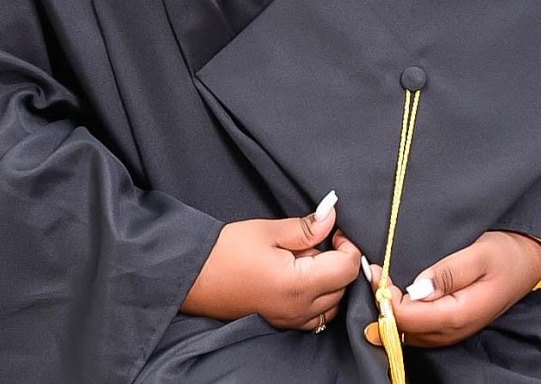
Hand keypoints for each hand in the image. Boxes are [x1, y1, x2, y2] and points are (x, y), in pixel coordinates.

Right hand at [181, 203, 361, 330]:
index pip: (347, 267)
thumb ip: (306, 228)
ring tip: (305, 260)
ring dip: (329, 281)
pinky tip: (300, 278)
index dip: (348, 245)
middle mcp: (298, 308)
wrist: (192, 277)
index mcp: (299, 284)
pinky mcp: (280, 323)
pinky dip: (319, 299)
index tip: (335, 230)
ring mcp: (289, 320)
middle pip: (343, 286)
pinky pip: (315, 316)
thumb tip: (332, 217)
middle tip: (315, 241)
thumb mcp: (268, 231)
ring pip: (332, 304)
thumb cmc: (225, 251)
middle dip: (338, 260)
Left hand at [367, 231, 540, 348]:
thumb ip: (448, 273)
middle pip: (404, 330)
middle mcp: (454, 331)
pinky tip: (397, 295)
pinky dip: (403, 315)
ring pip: (409, 333)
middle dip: (385, 305)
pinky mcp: (452, 327)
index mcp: (459, 314)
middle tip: (375, 273)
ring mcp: (453, 332)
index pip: (408, 318)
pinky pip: (419, 330)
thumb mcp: (480, 254)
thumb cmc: (507, 254)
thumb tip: (416, 290)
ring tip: (382, 280)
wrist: (530, 261)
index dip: (387, 297)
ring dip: (392, 310)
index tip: (377, 271)